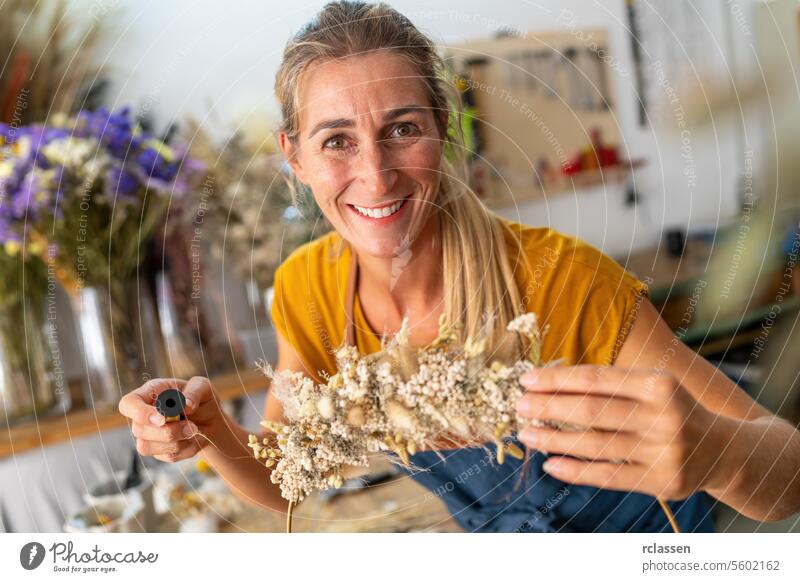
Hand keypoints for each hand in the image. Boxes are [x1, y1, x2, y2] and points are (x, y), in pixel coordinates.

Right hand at [118, 376, 220, 463]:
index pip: (129, 403)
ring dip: (176, 442)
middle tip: (192, 426)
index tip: (162, 419)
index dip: (140, 413)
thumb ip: (195, 391)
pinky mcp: (157, 450)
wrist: (211, 421)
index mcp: (150, 393)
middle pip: (139, 429)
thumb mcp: (203, 387)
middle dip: (168, 431)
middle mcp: (144, 414)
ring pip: (147, 447)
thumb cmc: (202, 399)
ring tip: (195, 430)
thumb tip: (186, 404)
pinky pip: (166, 456)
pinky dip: (185, 450)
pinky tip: (193, 439)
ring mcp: (148, 434)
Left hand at [515, 365, 730, 499]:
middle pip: (592, 411)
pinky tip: (550, 464)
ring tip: (527, 434)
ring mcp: (664, 452)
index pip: (596, 380)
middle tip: (519, 406)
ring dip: (554, 440)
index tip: (526, 379)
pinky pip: (608, 476)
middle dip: (549, 407)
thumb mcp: (653, 386)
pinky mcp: (661, 482)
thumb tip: (549, 385)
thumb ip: (611, 385)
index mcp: (658, 384)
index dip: (557, 379)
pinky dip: (575, 471)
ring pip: (596, 445)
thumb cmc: (673, 410)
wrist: (724, 451)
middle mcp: (663, 416)